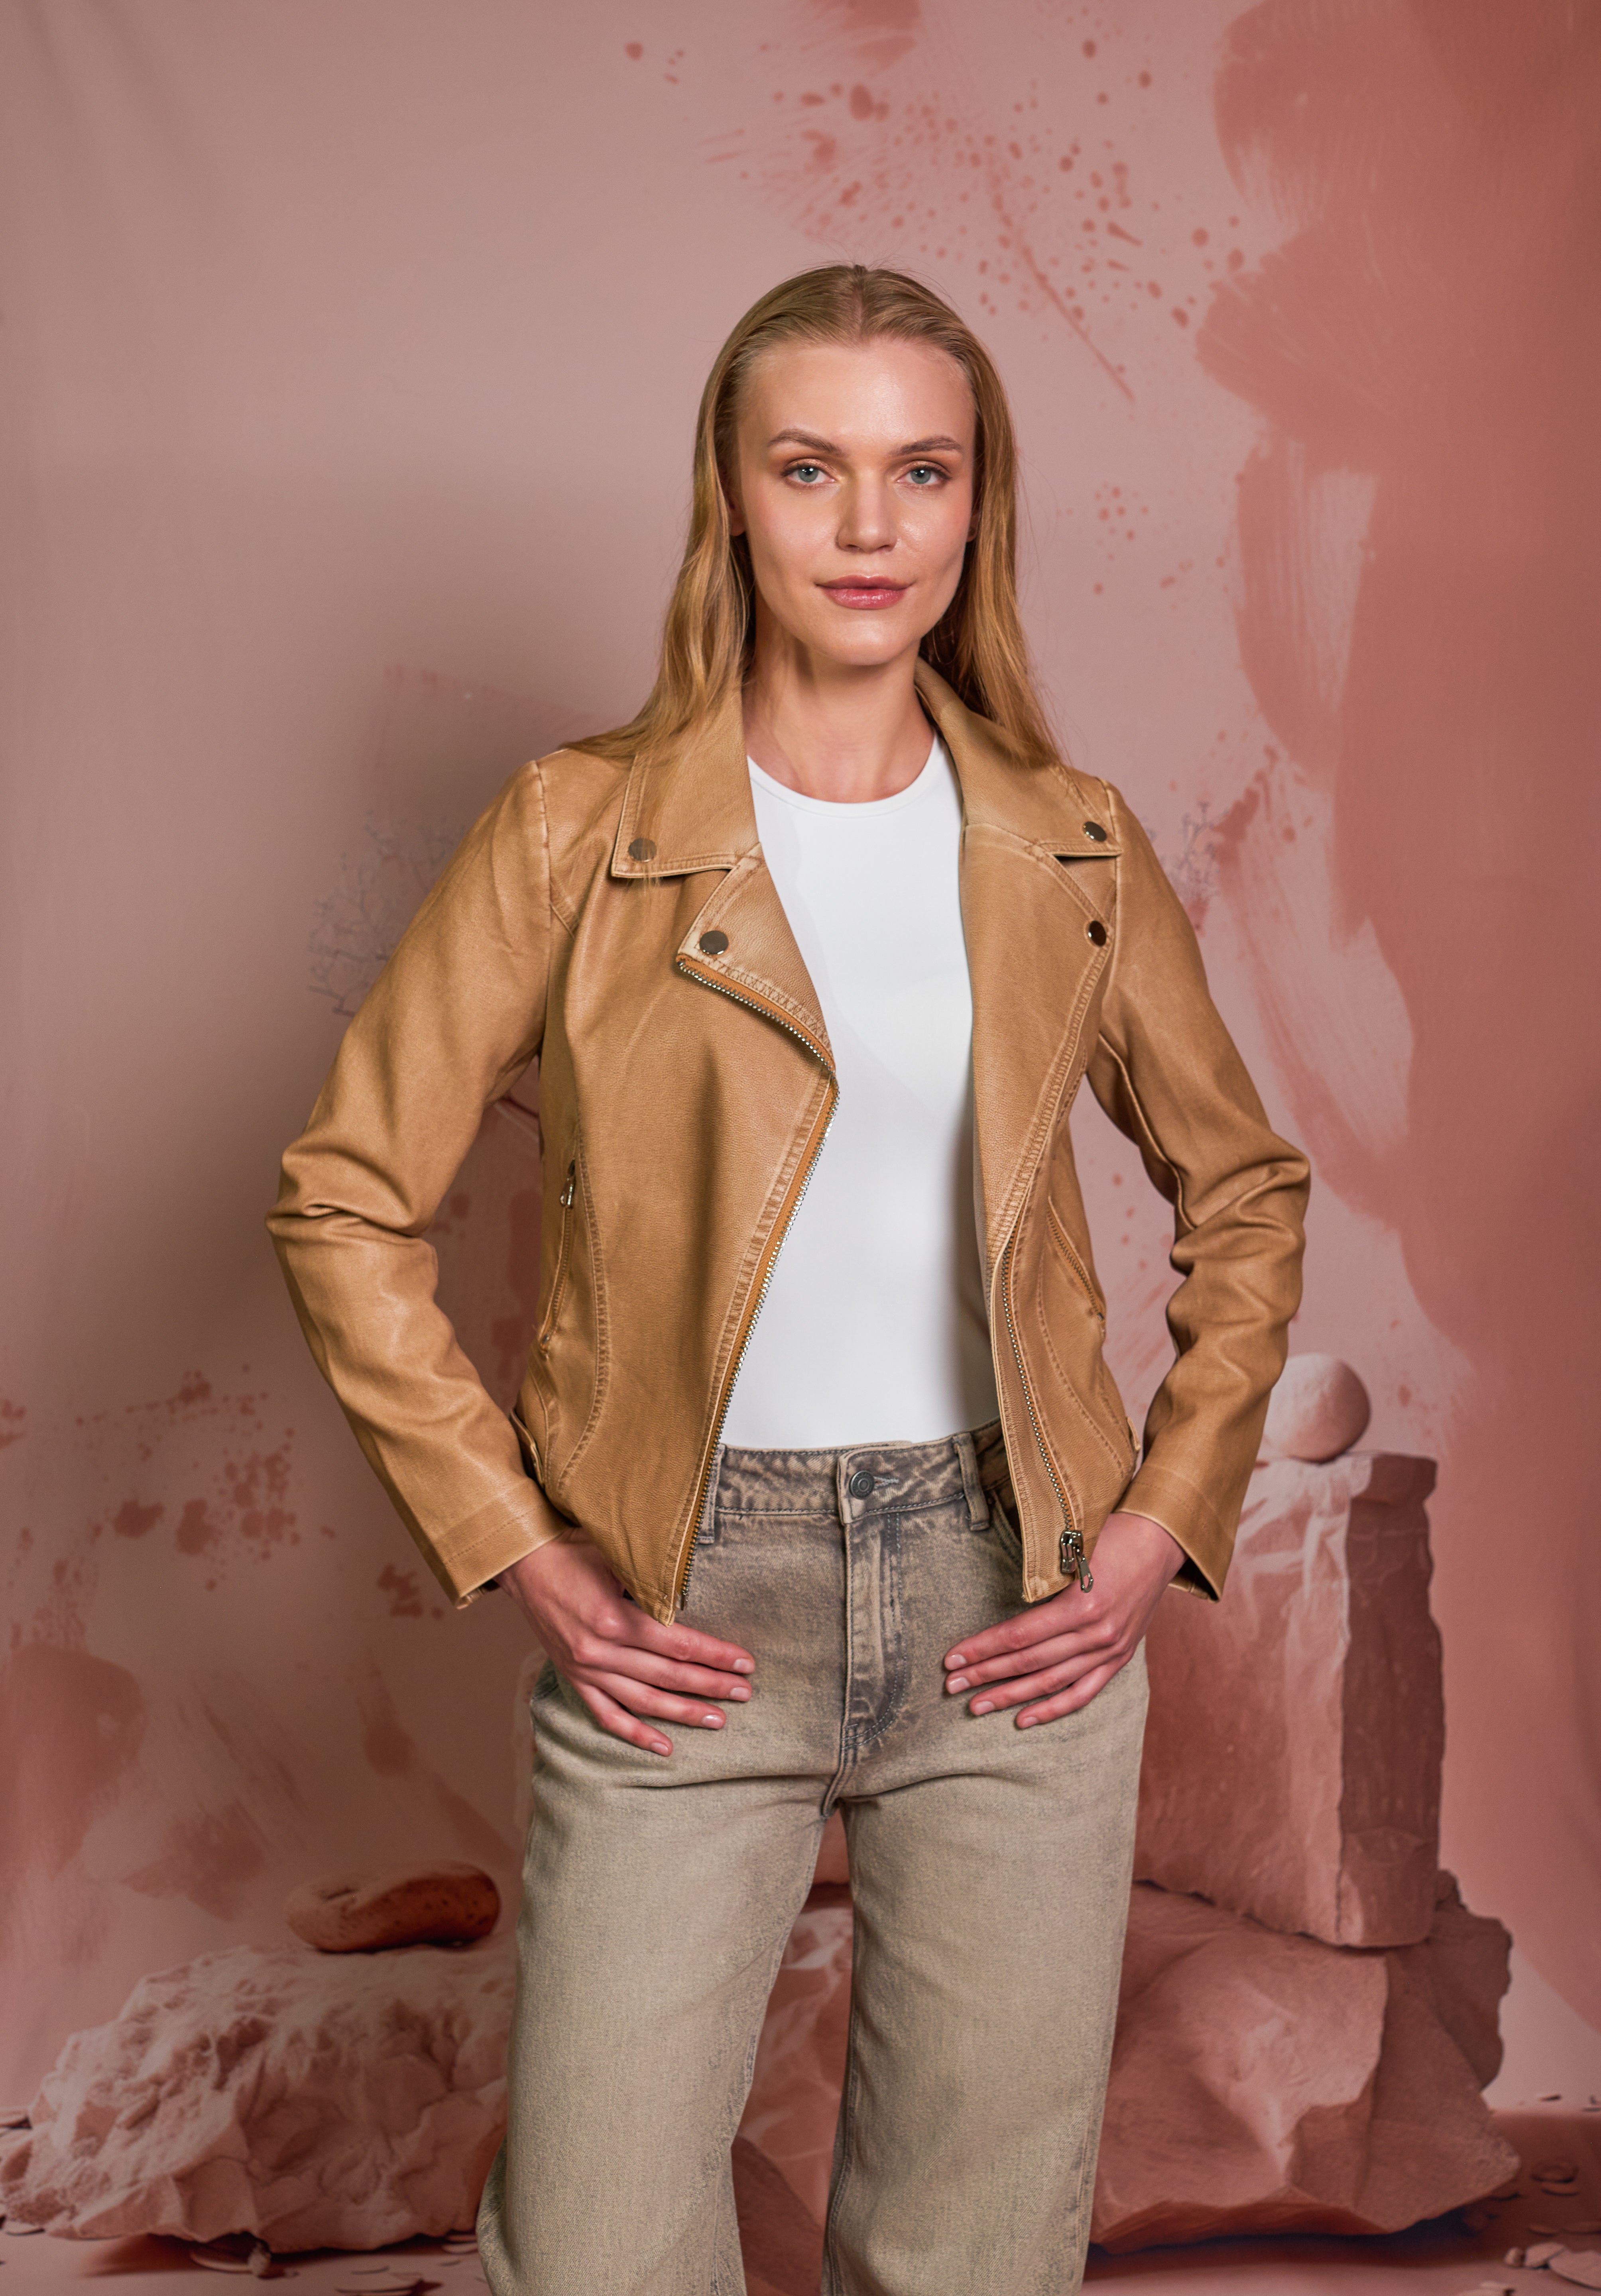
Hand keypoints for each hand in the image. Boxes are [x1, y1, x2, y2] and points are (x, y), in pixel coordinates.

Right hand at [500, 1535, 754, 1758]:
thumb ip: (651, 1579)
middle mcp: (601, 1650)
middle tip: (744, 1693)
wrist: (523, 1564)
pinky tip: (664, 1747)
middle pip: (668, 1675)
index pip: (679, 1643)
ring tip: (718, 1720)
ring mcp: (586, 1669)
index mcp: (615, 1618)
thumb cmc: (574, 1551)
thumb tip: (695, 1594)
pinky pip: (607, 1715)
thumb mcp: (615, 1555)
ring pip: (643, 1701)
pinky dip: (635, 1734)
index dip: (716, 1655)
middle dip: (711, 1686)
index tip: (745, 1663)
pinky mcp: (574, 1678)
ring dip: (683, 1713)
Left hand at [943, 1509, 1184, 1727]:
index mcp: (1081, 1604)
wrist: (1162, 1541)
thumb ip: (1041, 1575)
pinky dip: (1053, 1709)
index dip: (983, 1648)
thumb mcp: (1074, 1547)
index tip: (952, 1658)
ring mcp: (1109, 1650)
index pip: (1019, 1635)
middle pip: (1029, 1662)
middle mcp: (1095, 1633)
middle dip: (986, 1675)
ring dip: (1010, 1696)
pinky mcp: (1119, 1658)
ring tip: (976, 1706)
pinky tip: (1023, 1719)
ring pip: (1051, 1682)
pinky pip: (1082, 1693)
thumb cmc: (1112, 1534)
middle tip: (951, 1686)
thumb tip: (995, 1597)